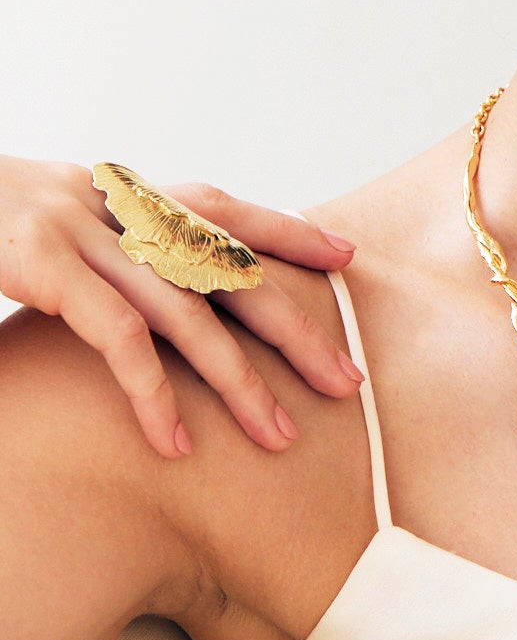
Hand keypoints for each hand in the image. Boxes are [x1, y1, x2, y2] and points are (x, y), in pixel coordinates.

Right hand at [0, 157, 363, 459]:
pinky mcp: (47, 265)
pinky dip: (152, 391)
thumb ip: (110, 248)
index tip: (346, 255)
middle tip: (345, 378)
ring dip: (239, 378)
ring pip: (187, 312)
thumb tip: (156, 291)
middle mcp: (118, 209)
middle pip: (229, 267)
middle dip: (294, 324)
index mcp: (125, 196)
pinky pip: (116, 337)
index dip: (285, 230)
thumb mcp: (57, 221)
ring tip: (278, 435)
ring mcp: (85, 235)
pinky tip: (176, 443)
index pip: (223, 207)